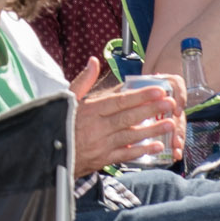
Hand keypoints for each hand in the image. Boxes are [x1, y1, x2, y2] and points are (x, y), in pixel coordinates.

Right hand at [66, 60, 180, 172]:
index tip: (157, 90)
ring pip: (130, 136)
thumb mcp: (67, 99)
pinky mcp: (102, 159)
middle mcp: (97, 127)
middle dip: (151, 110)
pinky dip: (141, 151)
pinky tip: (157, 146)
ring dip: (151, 130)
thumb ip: (83, 81)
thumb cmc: (58, 123)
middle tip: (170, 103)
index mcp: (89, 110)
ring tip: (170, 124)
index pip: (119, 101)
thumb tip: (93, 61)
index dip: (140, 96)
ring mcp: (101, 145)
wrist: (48, 154)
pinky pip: (125, 155)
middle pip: (128, 117)